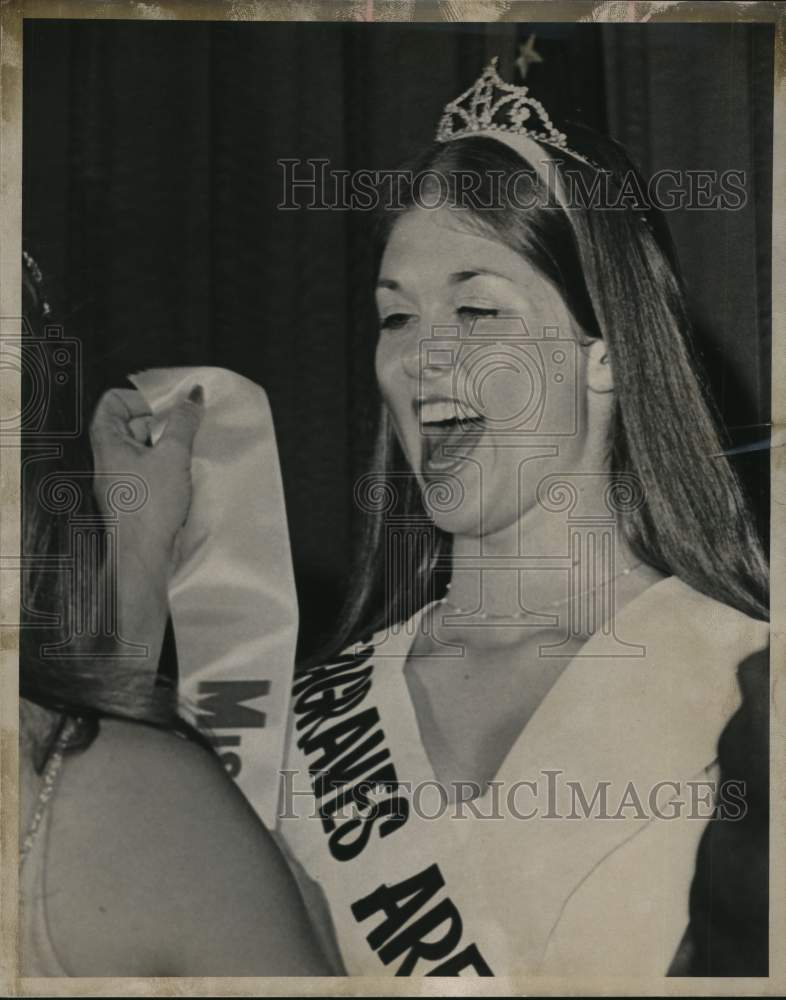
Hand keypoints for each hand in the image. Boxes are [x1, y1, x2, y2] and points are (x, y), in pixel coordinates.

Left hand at [90, 385, 203, 564]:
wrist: (143, 555)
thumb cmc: (150, 504)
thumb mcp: (173, 454)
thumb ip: (184, 422)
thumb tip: (194, 395)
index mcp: (108, 441)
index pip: (113, 402)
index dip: (139, 398)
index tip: (168, 405)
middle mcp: (110, 458)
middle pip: (130, 423)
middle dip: (160, 420)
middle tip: (186, 423)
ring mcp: (121, 479)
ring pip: (143, 448)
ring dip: (167, 444)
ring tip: (191, 447)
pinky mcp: (136, 497)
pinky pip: (150, 470)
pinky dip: (167, 465)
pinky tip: (187, 471)